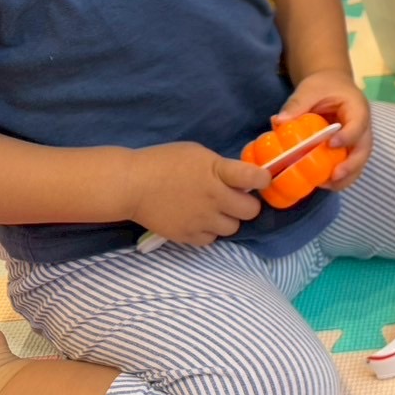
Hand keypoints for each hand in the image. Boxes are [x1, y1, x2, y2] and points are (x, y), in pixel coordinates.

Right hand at [127, 142, 269, 246]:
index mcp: (218, 172)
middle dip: (247, 204)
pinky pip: (212, 240)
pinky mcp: (188, 236)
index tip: (260, 180)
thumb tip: (239, 179)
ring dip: (228, 219)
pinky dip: (210, 232)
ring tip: (215, 210)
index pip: (254, 179)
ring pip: (233, 228)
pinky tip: (200, 221)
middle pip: (251, 211)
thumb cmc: (164, 162)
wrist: (131, 185)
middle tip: (235, 198)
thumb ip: (221, 167)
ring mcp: (202, 220)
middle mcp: (215, 198)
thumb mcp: (198, 154)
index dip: (263, 180)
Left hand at [276, 69, 371, 190]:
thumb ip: (297, 104)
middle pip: (364, 149)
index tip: (332, 144)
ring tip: (327, 186)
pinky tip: (323, 183)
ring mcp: (358, 140)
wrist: (332, 85)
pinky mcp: (349, 149)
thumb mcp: (310, 89)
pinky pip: (349, 165)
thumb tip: (278, 122)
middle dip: (351, 166)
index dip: (348, 136)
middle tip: (333, 176)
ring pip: (359, 162)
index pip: (358, 124)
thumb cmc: (323, 86)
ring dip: (346, 176)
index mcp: (357, 108)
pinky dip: (339, 177)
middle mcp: (363, 127)